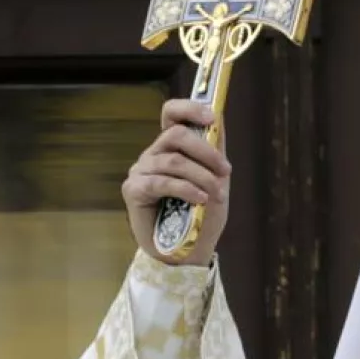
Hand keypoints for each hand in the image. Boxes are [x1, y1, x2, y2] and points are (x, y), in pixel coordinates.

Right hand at [122, 99, 231, 265]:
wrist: (189, 251)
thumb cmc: (202, 214)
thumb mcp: (216, 179)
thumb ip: (214, 150)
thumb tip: (219, 116)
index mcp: (172, 147)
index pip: (171, 113)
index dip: (189, 107)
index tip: (211, 117)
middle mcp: (154, 154)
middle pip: (176, 134)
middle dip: (206, 151)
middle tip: (226, 171)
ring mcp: (141, 171)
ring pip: (173, 160)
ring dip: (202, 176)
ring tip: (217, 194)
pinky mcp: (134, 190)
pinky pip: (161, 182)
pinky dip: (186, 189)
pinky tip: (200, 200)